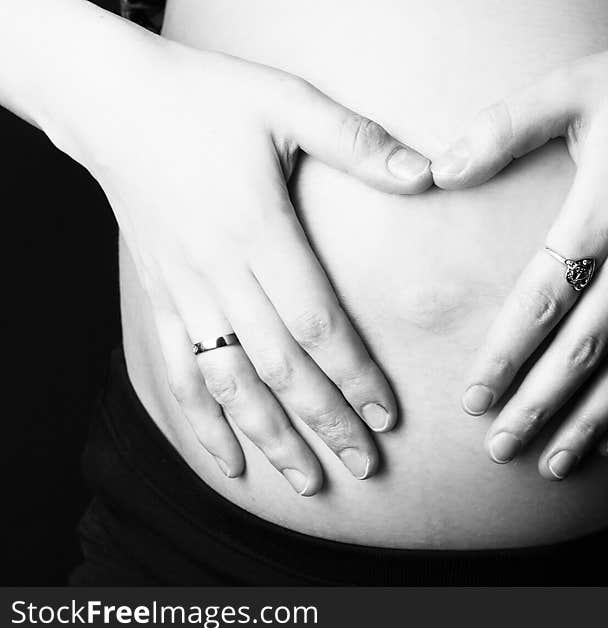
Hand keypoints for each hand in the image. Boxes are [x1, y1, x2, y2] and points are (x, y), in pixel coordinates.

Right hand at [67, 39, 432, 493]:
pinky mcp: (160, 298)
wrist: (112, 103)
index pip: (317, 324)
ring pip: (230, 384)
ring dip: (271, 438)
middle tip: (366, 467)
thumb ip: (358, 141)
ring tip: (309, 482)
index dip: (355, 375)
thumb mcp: (287, 101)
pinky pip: (179, 373)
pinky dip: (203, 423)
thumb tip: (429, 172)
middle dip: (326, 423)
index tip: (387, 415)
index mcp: (259, 233)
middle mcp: (220, 275)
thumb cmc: (204, 99)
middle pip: (280, 368)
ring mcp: (185, 293)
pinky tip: (228, 461)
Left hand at [432, 33, 607, 477]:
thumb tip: (441, 170)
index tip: (474, 399)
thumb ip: (503, 129)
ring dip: (591, 420)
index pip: (544, 302)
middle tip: (500, 450)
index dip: (507, 357)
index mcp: (603, 210)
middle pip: (585, 350)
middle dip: (539, 407)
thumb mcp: (574, 88)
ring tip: (555, 464)